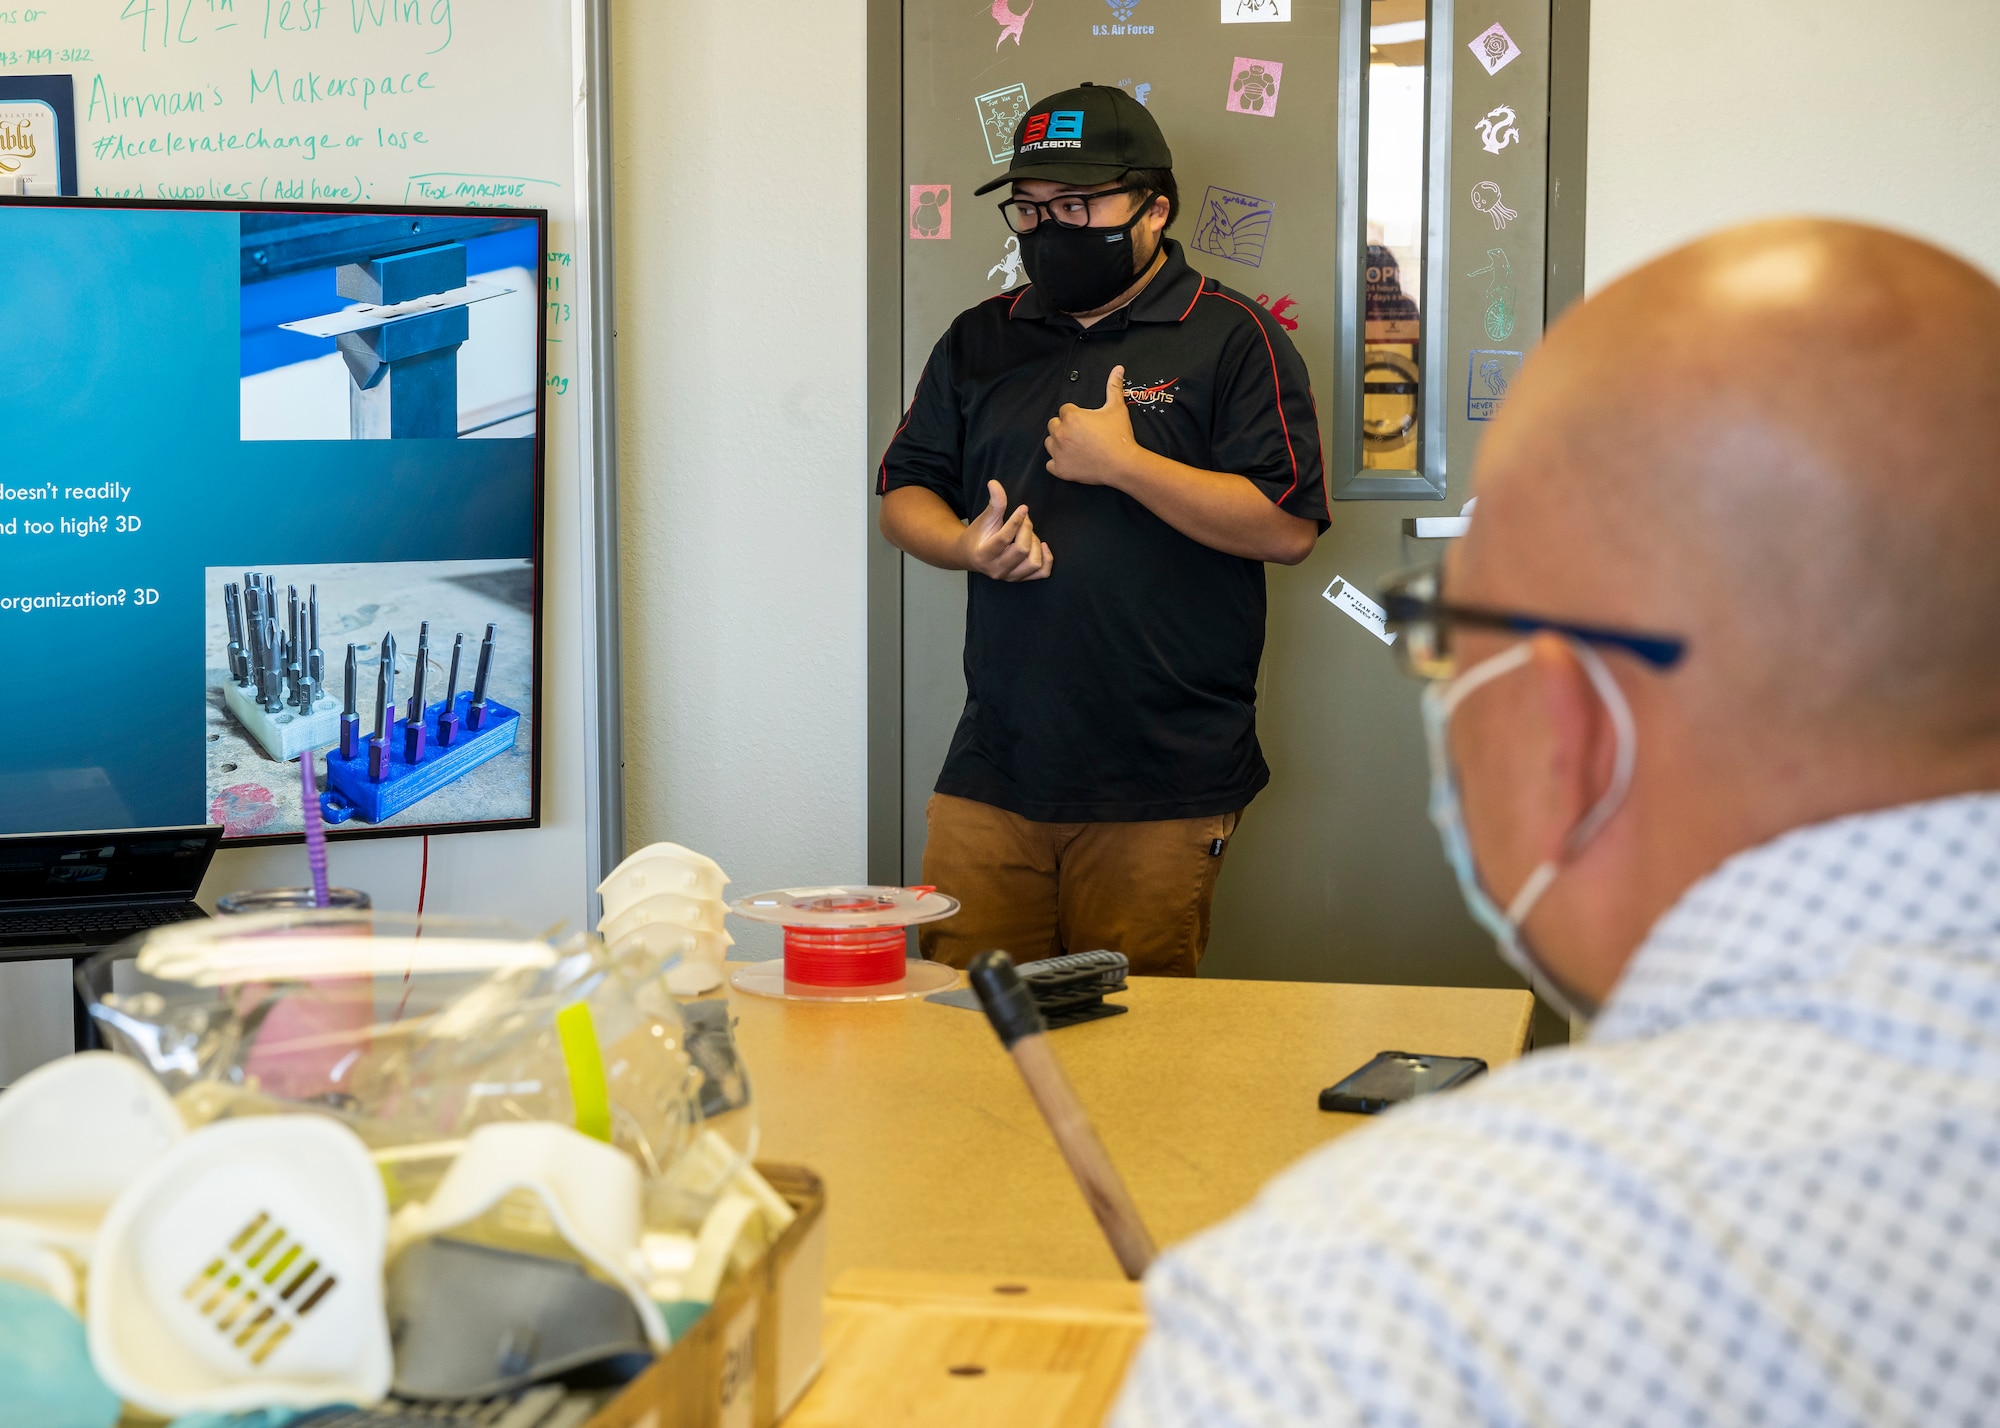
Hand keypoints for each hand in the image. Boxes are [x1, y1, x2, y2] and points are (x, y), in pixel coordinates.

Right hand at [958, 480, 1053, 580]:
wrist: (971, 556)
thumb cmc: (978, 536)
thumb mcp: (984, 519)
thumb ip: (993, 503)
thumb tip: (994, 483)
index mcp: (984, 554)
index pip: (1004, 539)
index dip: (1017, 521)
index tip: (1024, 508)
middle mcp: (996, 570)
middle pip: (1022, 550)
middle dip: (1027, 530)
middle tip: (1025, 519)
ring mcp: (1009, 577)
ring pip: (1033, 562)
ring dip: (1035, 544)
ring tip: (1028, 534)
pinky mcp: (1020, 579)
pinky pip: (1042, 573)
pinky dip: (1046, 558)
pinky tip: (1042, 546)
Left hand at [1046, 365, 1142, 486]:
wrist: (1123, 464)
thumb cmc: (1119, 436)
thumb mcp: (1117, 408)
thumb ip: (1114, 386)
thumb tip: (1118, 368)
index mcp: (1071, 417)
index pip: (1064, 410)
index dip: (1075, 415)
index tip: (1086, 422)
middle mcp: (1061, 433)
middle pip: (1053, 425)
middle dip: (1064, 427)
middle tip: (1080, 434)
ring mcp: (1059, 452)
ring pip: (1049, 443)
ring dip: (1058, 443)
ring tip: (1075, 446)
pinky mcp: (1060, 469)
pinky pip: (1050, 464)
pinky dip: (1058, 463)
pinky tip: (1071, 460)